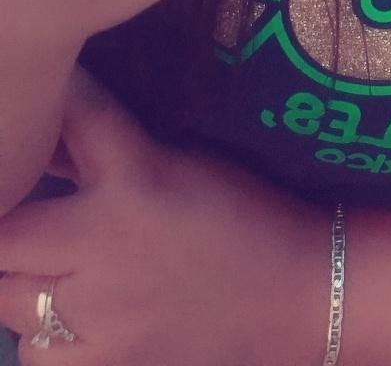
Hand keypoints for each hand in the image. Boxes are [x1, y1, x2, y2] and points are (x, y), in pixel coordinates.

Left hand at [0, 68, 329, 365]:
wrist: (303, 292)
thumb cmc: (247, 214)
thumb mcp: (182, 162)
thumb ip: (107, 155)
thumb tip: (46, 140)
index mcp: (136, 177)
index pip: (69, 119)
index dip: (51, 109)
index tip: (47, 107)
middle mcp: (107, 245)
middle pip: (7, 235)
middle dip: (17, 227)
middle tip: (40, 225)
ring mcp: (103, 316)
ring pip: (9, 302)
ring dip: (28, 283)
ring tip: (66, 273)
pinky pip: (36, 356)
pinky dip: (48, 339)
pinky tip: (83, 320)